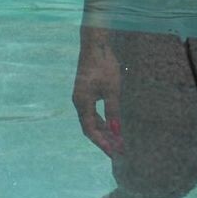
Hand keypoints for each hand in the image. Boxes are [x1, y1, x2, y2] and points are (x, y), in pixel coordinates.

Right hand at [72, 26, 122, 156]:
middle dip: (103, 139)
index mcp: (82, 103)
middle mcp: (79, 102)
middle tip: (118, 150)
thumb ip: (113, 111)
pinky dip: (101, 120)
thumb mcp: (112, 90)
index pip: (90, 130)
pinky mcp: (85, 90)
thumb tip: (116, 131)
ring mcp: (81, 96)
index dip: (102, 143)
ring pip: (90, 119)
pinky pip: (92, 111)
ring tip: (117, 140)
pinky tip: (111, 124)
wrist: (95, 44)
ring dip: (103, 130)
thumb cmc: (104, 65)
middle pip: (89, 127)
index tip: (114, 153)